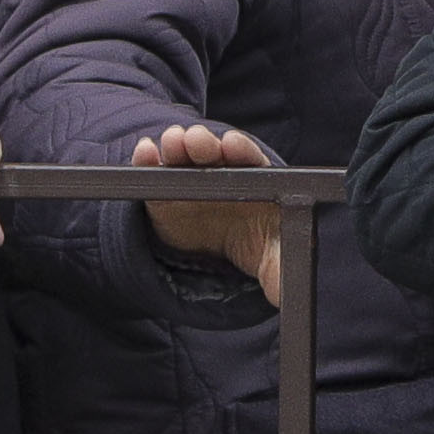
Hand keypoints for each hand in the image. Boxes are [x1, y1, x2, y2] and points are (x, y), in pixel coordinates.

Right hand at [126, 122, 284, 285]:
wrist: (222, 256)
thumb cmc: (258, 244)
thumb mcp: (271, 259)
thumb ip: (279, 269)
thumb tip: (289, 292)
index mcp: (256, 181)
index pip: (250, 160)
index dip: (241, 150)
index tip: (232, 145)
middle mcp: (223, 172)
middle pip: (214, 152)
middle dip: (206, 143)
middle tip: (196, 141)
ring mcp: (192, 179)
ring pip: (184, 156)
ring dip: (178, 146)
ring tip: (172, 143)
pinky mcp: (164, 195)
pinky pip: (155, 173)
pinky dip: (148, 160)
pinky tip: (144, 152)